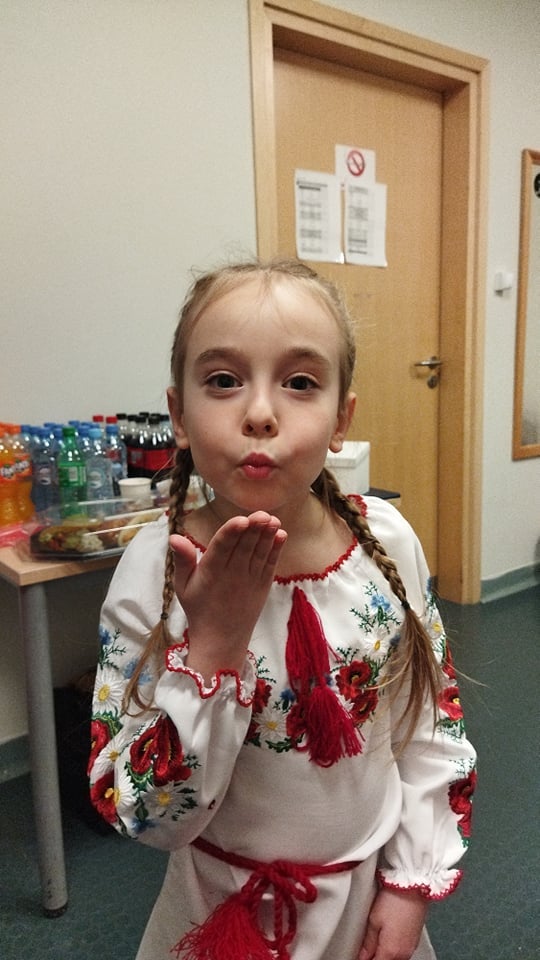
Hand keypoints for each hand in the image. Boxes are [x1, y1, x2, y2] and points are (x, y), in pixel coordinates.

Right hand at [169, 511, 286, 680]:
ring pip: (259, 553)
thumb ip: (182, 560)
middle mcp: (232, 574)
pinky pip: (270, 564)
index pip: (222, 547)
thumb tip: (174, 536)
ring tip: (273, 520)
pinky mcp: (262, 585)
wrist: (220, 639)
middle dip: (254, 529)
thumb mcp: (183, 585)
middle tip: (262, 514)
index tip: (241, 520)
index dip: (231, 533)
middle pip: (244, 547)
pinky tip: (280, 534)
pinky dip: (275, 549)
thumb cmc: (199, 608)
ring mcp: (249, 580)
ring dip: (267, 536)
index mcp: (211, 572)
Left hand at [357, 889, 428, 959]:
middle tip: (365, 949)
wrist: (413, 886)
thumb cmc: (395, 899)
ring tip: (375, 940)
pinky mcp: (415, 939)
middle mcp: (403, 953)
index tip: (359, 955)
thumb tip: (362, 955)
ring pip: (394, 959)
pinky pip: (402, 951)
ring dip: (384, 954)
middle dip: (374, 957)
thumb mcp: (374, 920)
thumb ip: (368, 943)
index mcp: (391, 952)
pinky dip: (393, 948)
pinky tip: (387, 936)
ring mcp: (411, 947)